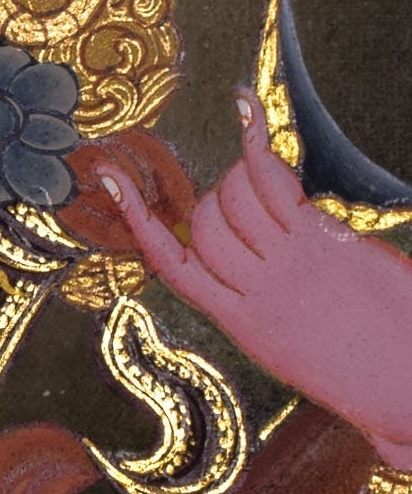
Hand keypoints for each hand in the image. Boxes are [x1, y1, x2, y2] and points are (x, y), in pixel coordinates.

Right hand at [96, 92, 411, 469]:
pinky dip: (254, 138)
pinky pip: (269, 182)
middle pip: (204, 224)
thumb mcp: (300, 347)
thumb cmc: (369, 370)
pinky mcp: (317, 243)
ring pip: (232, 201)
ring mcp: (283, 266)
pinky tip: (243, 107)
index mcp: (241, 324)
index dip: (139, 219)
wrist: (409, 387)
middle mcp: (253, 293)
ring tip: (274, 176)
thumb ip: (272, 305)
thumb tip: (261, 255)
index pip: (172, 263)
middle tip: (260, 201)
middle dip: (218, 198)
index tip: (111, 178)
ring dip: (243, 175)